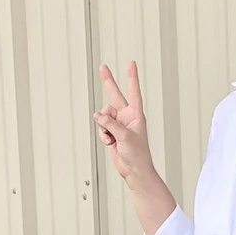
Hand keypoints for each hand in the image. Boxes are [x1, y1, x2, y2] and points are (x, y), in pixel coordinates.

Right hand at [94, 61, 151, 180]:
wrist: (134, 170)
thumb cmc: (137, 154)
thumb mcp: (124, 136)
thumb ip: (110, 124)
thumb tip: (97, 115)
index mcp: (135, 114)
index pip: (134, 91)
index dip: (132, 77)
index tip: (131, 64)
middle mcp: (127, 117)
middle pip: (114, 96)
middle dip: (108, 82)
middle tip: (103, 67)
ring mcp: (119, 124)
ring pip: (103, 116)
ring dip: (103, 126)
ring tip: (111, 136)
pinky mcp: (112, 133)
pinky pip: (101, 127)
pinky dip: (103, 135)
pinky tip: (109, 142)